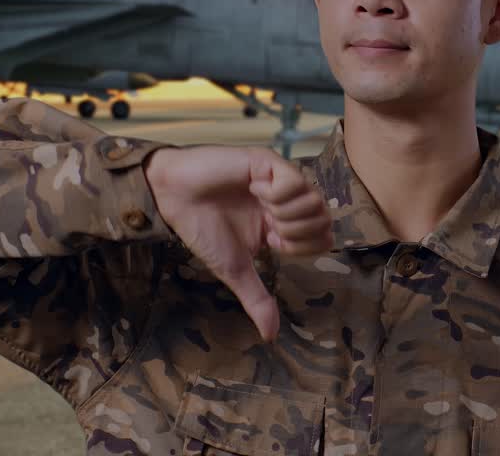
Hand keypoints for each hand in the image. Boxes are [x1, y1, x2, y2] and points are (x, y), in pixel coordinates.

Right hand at [145, 146, 331, 341]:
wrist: (174, 198)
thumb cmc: (203, 229)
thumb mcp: (235, 270)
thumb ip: (257, 299)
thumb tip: (271, 337)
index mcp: (284, 224)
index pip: (323, 238)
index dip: (302, 246)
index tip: (272, 242)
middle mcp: (288, 202)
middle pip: (325, 220)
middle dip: (296, 231)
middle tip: (268, 225)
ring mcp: (280, 180)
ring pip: (314, 200)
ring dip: (285, 212)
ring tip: (259, 204)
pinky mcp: (268, 162)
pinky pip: (294, 181)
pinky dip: (275, 192)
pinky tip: (253, 187)